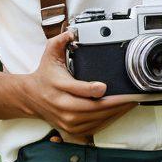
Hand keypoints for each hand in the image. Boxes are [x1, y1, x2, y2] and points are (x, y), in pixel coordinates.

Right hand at [20, 30, 137, 142]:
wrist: (31, 97)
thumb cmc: (45, 75)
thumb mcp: (50, 54)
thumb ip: (61, 41)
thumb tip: (72, 33)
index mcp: (58, 85)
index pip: (78, 89)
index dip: (92, 90)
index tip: (104, 87)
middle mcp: (62, 104)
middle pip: (91, 108)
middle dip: (114, 103)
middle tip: (130, 97)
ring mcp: (66, 119)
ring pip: (95, 119)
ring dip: (115, 112)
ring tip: (129, 104)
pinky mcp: (70, 129)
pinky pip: (94, 127)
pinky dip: (108, 120)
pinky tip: (118, 113)